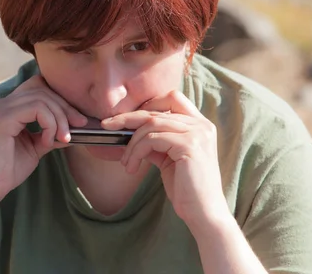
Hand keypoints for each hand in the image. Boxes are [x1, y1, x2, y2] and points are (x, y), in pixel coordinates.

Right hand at [0, 75, 86, 201]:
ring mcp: (2, 108)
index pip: (39, 86)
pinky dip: (49, 124)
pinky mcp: (3, 118)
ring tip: (63, 138)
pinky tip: (47, 141)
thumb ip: (52, 131)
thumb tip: (77, 124)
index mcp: (10, 106)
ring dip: (59, 118)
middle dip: (66, 107)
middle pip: (43, 89)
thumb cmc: (9, 169)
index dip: (60, 97)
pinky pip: (36, 109)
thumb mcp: (37, 146)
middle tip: (79, 126)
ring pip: (42, 98)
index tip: (76, 118)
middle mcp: (4, 102)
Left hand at [101, 90, 226, 227]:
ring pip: (151, 124)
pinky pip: (152, 139)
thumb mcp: (169, 158)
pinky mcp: (189, 145)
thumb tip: (128, 131)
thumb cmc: (187, 189)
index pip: (173, 98)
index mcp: (200, 125)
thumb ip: (156, 141)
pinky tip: (132, 167)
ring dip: (131, 144)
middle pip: (157, 110)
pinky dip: (136, 152)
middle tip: (107, 125)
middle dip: (128, 117)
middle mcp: (202, 125)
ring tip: (126, 162)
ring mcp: (197, 133)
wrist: (204, 214)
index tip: (128, 117)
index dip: (149, 104)